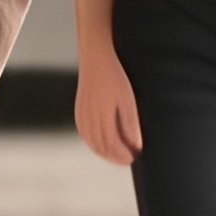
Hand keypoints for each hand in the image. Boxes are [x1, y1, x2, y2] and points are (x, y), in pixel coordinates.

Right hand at [74, 45, 141, 163]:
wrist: (95, 57)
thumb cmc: (114, 77)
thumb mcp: (127, 100)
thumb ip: (131, 125)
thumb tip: (136, 146)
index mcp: (102, 119)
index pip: (113, 147)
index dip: (124, 155)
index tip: (134, 157)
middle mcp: (89, 120)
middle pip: (101, 148)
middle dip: (115, 157)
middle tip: (128, 158)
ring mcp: (82, 115)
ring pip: (92, 143)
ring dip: (104, 152)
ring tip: (117, 153)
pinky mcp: (79, 110)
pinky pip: (85, 134)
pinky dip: (94, 143)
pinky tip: (101, 142)